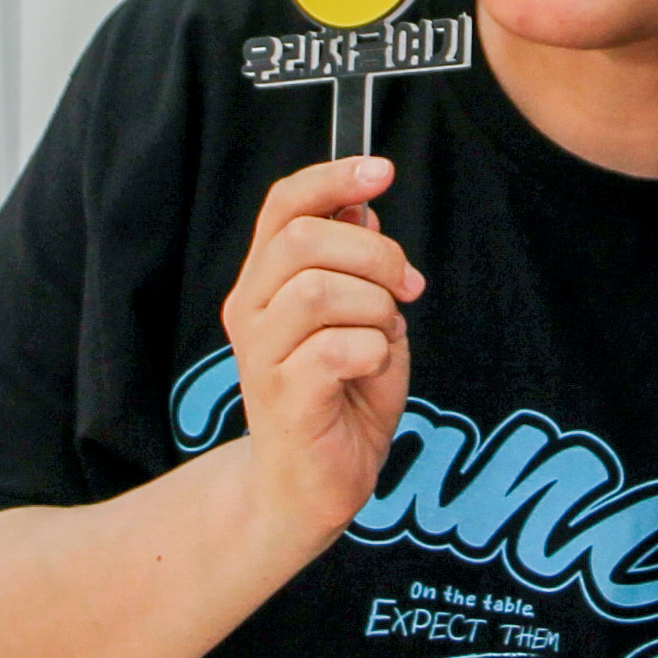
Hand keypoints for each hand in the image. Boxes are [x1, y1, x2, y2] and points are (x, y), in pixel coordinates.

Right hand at [224, 154, 419, 528]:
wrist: (313, 486)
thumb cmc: (343, 397)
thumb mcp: (360, 317)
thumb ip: (357, 266)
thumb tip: (362, 210)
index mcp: (265, 282)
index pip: (283, 206)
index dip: (333, 178)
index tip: (382, 170)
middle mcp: (250, 311)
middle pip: (302, 240)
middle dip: (374, 253)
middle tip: (406, 287)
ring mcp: (260, 355)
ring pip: (319, 289)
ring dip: (374, 306)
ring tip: (385, 336)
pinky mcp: (284, 397)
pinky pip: (337, 347)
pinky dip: (373, 351)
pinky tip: (372, 369)